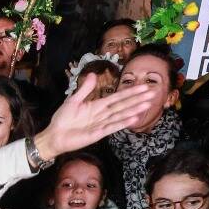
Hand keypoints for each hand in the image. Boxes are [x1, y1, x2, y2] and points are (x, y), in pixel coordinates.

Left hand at [34, 77, 161, 157]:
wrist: (54, 135)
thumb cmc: (63, 119)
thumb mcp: (73, 100)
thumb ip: (85, 89)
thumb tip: (93, 74)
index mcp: (98, 106)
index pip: (118, 97)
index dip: (131, 92)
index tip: (144, 87)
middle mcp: (103, 114)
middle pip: (124, 105)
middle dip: (138, 99)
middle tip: (154, 93)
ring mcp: (101, 124)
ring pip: (121, 115)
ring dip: (134, 109)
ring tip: (148, 104)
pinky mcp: (97, 134)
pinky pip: (112, 127)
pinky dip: (122, 122)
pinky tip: (133, 118)